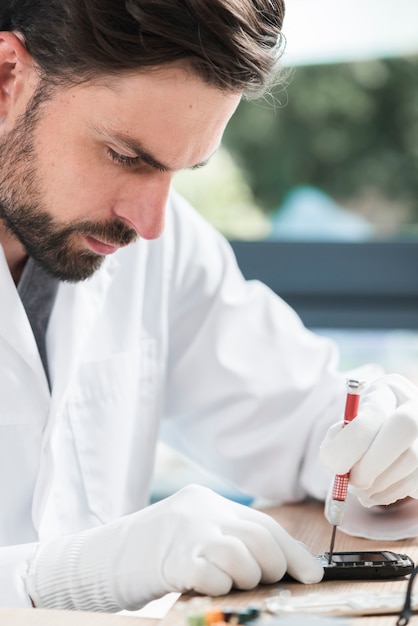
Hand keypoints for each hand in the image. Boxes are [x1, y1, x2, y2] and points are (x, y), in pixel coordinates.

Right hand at [27, 484, 322, 611]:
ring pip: (241, 555)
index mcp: (210, 502)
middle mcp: (202, 510)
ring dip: (247, 577)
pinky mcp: (171, 558)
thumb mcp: (193, 534)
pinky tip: (210, 586)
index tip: (312, 574)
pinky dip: (220, 585)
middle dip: (274, 567)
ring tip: (232, 584)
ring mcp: (186, 532)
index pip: (263, 524)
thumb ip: (229, 540)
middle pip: (258, 537)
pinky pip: (212, 574)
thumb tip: (278, 565)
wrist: (102, 557)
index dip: (293, 552)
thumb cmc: (154, 552)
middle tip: (265, 582)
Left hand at [320, 374, 417, 506]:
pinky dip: (389, 493)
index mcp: (387, 390)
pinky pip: (414, 482)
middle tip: (353, 482)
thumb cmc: (363, 426)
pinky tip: (376, 490)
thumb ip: (340, 437)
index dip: (351, 442)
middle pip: (404, 427)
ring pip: (411, 460)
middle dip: (372, 463)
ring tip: (360, 488)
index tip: (335, 464)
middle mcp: (415, 406)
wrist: (393, 429)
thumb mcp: (348, 422)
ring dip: (378, 484)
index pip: (373, 412)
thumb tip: (339, 466)